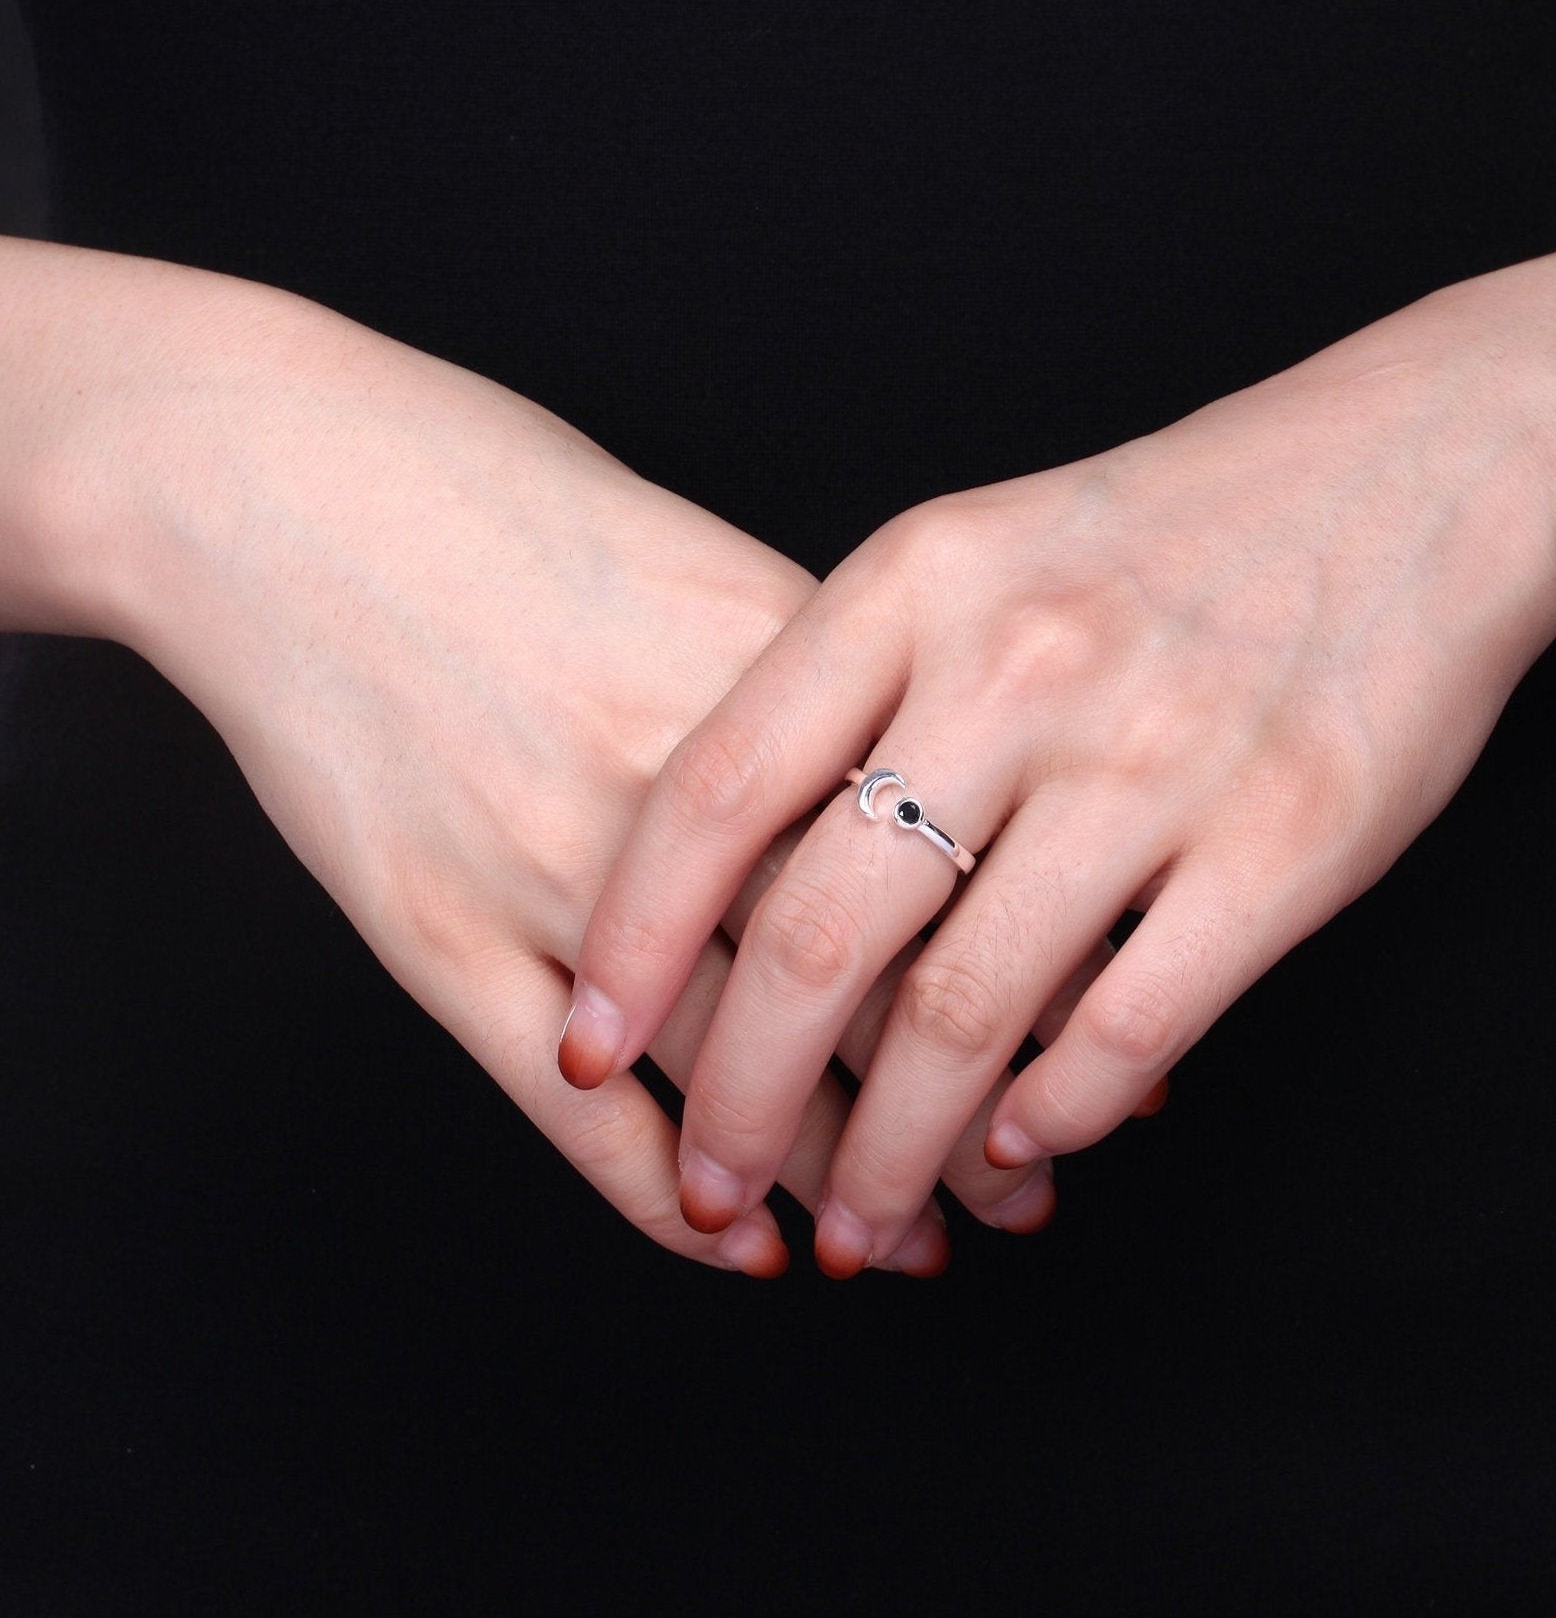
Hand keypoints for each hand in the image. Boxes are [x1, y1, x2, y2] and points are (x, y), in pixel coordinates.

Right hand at [60, 257, 1054, 1272]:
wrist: (280, 482)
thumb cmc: (494, 496)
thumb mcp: (692, 554)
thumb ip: (819, 679)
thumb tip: (938, 777)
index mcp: (768, 669)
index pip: (947, 854)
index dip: (1037, 970)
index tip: (1103, 1040)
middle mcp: (677, 779)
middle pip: (862, 978)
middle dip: (966, 1106)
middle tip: (1031, 1188)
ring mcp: (549, 864)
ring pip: (733, 1064)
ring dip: (837, 1172)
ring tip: (915, 1241)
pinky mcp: (432, 929)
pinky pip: (571, 1101)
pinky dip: (663, 1189)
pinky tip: (735, 1245)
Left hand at [570, 276, 1555, 1271]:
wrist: (1422, 467)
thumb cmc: (1172, 531)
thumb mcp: (982, 556)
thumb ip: (863, 696)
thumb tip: (757, 896)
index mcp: (918, 584)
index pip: (718, 789)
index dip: (636, 938)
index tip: (591, 1044)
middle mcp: (1020, 668)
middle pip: (822, 931)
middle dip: (745, 1094)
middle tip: (718, 1179)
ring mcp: (1156, 758)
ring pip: (970, 1012)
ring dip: (894, 1149)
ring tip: (858, 1221)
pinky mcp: (1287, 841)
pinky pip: (1129, 1026)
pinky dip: (1055, 1114)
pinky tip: (1020, 1148)